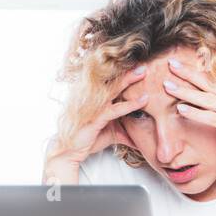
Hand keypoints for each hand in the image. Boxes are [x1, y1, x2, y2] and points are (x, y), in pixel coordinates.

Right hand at [44, 65, 147, 181]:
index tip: (142, 65)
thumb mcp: (114, 134)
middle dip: (129, 71)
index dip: (126, 74)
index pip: (113, 83)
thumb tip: (144, 139)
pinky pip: (114, 109)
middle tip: (145, 63)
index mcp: (99, 99)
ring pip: (113, 90)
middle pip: (113, 81)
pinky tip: (143, 100)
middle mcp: (95, 99)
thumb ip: (128, 132)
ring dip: (128, 80)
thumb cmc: (89, 139)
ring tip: (144, 72)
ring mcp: (94, 107)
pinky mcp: (94, 118)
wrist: (71, 152)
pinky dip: (130, 104)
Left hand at [164, 58, 215, 179]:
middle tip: (172, 63)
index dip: (204, 70)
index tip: (188, 62)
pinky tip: (181, 109)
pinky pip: (212, 116)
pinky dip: (195, 112)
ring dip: (185, 91)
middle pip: (211, 83)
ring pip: (208, 97)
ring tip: (167, 85)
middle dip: (190, 72)